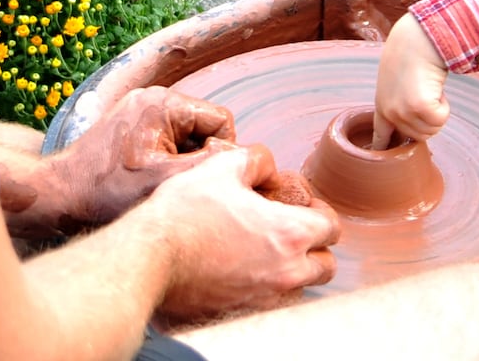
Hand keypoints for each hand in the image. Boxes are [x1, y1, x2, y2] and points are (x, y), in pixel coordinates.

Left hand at [59, 85, 237, 226]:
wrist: (55, 195)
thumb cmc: (105, 193)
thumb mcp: (165, 182)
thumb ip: (210, 166)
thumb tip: (246, 156)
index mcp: (165, 104)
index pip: (222, 121)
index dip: (220, 152)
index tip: (200, 179)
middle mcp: (154, 96)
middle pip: (206, 124)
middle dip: (200, 154)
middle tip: (178, 183)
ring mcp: (141, 106)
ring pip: (189, 131)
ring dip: (184, 156)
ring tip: (161, 181)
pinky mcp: (132, 119)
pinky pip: (169, 134)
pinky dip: (167, 155)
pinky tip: (149, 176)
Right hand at [148, 140, 340, 319]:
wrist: (146, 259)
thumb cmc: (185, 212)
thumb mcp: (224, 166)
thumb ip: (257, 161)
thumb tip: (266, 168)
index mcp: (290, 234)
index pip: (332, 228)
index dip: (320, 214)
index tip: (303, 210)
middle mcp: (285, 272)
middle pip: (325, 266)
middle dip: (316, 248)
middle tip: (292, 234)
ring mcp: (263, 300)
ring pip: (300, 289)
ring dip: (294, 272)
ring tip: (267, 254)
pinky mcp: (239, 317)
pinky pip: (269, 307)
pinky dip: (267, 292)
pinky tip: (244, 273)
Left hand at [371, 13, 448, 148]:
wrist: (417, 39)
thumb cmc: (411, 53)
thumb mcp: (397, 79)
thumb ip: (400, 101)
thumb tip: (415, 117)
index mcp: (381, 106)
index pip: (381, 136)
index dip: (383, 149)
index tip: (379, 159)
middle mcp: (389, 112)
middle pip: (420, 136)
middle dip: (430, 118)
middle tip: (427, 93)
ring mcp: (403, 111)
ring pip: (432, 129)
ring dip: (438, 110)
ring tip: (430, 87)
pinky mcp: (419, 107)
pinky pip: (441, 119)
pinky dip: (445, 105)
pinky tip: (435, 87)